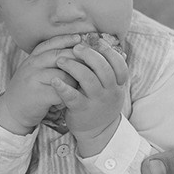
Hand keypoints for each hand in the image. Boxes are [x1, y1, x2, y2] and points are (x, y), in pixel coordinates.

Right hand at [0, 34, 80, 132]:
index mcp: (33, 58)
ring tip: (77, 87)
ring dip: (74, 82)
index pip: (52, 43)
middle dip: (77, 60)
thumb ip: (48, 60)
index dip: (67, 39)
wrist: (11, 111)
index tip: (80, 39)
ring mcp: (34, 79)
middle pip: (61, 56)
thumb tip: (73, 47)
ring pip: (64, 75)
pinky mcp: (38, 95)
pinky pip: (61, 92)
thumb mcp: (34, 70)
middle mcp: (32, 65)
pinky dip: (67, 96)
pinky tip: (67, 99)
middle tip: (89, 66)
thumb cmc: (28, 89)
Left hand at [52, 39, 127, 154]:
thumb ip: (107, 68)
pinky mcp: (82, 110)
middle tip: (75, 48)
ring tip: (60, 60)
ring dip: (73, 66)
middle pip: (103, 68)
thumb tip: (101, 42)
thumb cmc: (100, 102)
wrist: (97, 131)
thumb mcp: (110, 87)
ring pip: (88, 79)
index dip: (107, 51)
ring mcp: (97, 101)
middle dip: (88, 55)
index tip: (95, 42)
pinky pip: (73, 96)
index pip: (119, 63)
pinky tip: (54, 79)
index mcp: (118, 84)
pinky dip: (63, 87)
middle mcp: (111, 92)